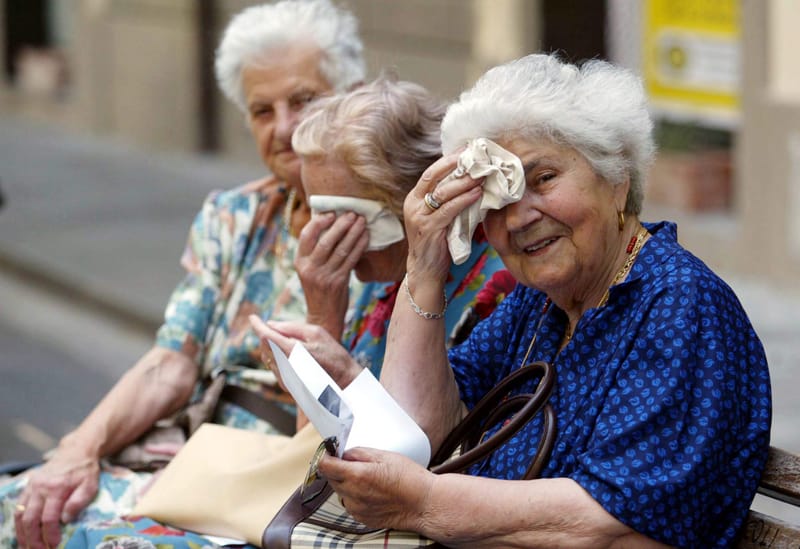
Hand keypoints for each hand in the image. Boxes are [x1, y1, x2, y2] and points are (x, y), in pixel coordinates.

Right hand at [14, 447, 99, 548]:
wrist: (76, 451)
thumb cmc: (85, 471)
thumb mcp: (90, 485)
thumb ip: (78, 502)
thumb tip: (65, 520)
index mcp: (57, 488)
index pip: (49, 517)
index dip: (50, 534)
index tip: (54, 544)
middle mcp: (40, 487)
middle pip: (30, 519)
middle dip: (33, 539)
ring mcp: (32, 487)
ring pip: (20, 515)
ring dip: (22, 534)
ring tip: (27, 547)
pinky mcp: (28, 486)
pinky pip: (18, 507)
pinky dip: (19, 523)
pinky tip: (23, 533)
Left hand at [249, 316, 362, 388]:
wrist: (343, 382)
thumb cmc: (333, 354)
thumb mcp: (316, 333)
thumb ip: (292, 327)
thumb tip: (271, 324)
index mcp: (292, 351)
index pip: (266, 336)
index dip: (257, 325)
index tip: (253, 317)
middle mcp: (285, 366)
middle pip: (264, 345)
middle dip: (267, 334)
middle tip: (277, 328)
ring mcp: (284, 378)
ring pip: (267, 356)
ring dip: (271, 346)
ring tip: (289, 342)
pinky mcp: (286, 385)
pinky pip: (273, 367)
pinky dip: (276, 357)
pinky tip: (291, 355)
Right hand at [295, 211, 368, 338]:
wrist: (323, 317)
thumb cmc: (319, 290)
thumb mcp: (310, 270)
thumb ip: (316, 252)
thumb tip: (332, 226)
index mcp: (300, 262)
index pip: (306, 236)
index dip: (319, 222)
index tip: (331, 213)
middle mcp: (309, 268)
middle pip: (325, 241)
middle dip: (340, 225)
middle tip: (352, 214)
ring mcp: (323, 276)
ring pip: (341, 249)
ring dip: (353, 233)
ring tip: (361, 222)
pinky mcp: (338, 282)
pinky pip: (351, 260)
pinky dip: (359, 246)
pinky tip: (366, 237)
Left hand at [319, 447, 434, 531]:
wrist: (423, 504)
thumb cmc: (409, 478)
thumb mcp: (384, 455)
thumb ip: (359, 452)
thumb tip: (344, 452)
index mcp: (358, 475)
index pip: (325, 466)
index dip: (325, 456)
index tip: (330, 452)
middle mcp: (353, 494)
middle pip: (331, 478)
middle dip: (338, 469)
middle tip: (355, 463)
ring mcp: (356, 509)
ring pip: (340, 492)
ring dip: (346, 483)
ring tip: (368, 479)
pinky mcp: (361, 518)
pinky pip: (350, 503)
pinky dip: (355, 496)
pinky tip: (372, 491)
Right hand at [404, 152, 483, 283]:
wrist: (425, 270)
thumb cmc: (437, 242)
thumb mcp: (439, 217)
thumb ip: (448, 200)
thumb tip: (472, 180)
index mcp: (414, 198)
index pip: (431, 172)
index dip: (448, 160)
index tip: (467, 150)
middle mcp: (413, 205)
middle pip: (434, 176)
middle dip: (456, 165)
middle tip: (476, 157)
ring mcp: (418, 217)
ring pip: (442, 192)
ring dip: (464, 182)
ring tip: (481, 174)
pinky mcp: (428, 229)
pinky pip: (448, 210)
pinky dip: (464, 200)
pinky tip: (477, 194)